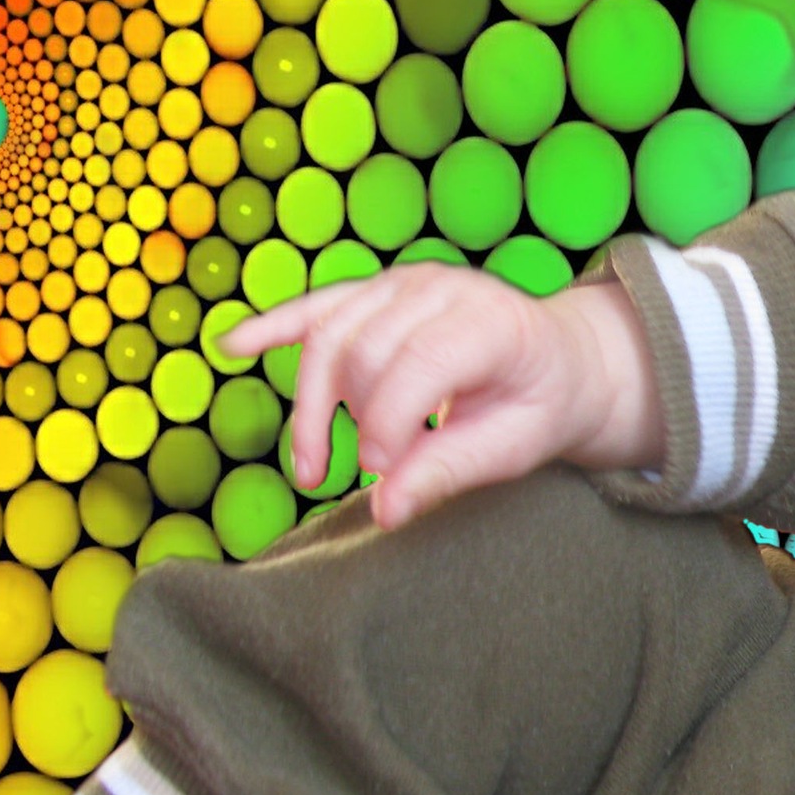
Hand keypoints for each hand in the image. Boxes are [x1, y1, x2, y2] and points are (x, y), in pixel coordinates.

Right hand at [218, 270, 662, 531]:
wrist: (562, 359)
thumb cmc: (540, 404)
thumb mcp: (514, 447)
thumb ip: (449, 472)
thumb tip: (384, 511)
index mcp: (490, 321)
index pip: (418, 362)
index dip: (388, 422)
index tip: (381, 475)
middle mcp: (443, 288)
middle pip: (365, 351)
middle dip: (354, 420)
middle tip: (371, 475)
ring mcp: (404, 283)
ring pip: (330, 337)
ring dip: (311, 404)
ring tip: (314, 467)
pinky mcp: (376, 293)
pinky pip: (316, 308)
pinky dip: (274, 327)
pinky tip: (232, 345)